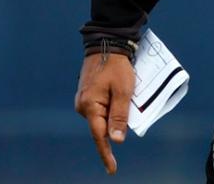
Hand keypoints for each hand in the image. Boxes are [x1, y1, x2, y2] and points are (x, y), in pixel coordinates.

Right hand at [74, 51, 134, 174]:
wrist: (107, 43)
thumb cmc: (116, 66)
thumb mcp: (124, 91)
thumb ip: (119, 116)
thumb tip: (116, 140)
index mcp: (89, 107)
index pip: (99, 136)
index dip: (106, 153)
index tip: (112, 169)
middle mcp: (83, 106)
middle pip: (102, 125)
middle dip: (117, 122)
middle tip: (130, 98)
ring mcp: (84, 100)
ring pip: (103, 116)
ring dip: (116, 111)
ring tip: (125, 89)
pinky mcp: (88, 95)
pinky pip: (102, 107)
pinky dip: (113, 105)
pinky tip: (120, 93)